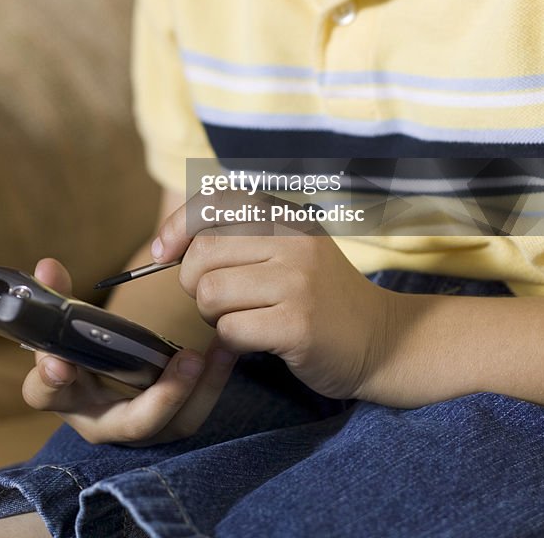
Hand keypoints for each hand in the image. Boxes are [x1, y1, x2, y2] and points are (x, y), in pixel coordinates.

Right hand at [21, 258, 236, 444]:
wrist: (105, 375)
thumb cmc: (82, 345)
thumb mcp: (68, 322)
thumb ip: (58, 294)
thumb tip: (47, 266)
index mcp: (62, 393)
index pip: (45, 394)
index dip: (49, 380)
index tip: (59, 363)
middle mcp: (98, 419)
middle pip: (130, 422)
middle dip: (161, 397)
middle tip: (186, 360)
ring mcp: (137, 425)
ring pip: (171, 424)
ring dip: (195, 390)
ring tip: (210, 356)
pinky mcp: (166, 422)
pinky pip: (192, 412)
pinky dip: (211, 383)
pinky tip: (224, 352)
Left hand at [153, 193, 398, 400]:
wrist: (380, 339)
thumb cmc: (318, 296)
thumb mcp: (289, 247)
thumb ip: (240, 234)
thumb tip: (168, 243)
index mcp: (286, 216)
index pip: (214, 201)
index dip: (177, 226)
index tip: (163, 253)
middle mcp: (293, 240)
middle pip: (202, 253)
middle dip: (194, 284)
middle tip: (217, 300)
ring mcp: (298, 282)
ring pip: (210, 293)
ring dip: (212, 316)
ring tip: (239, 318)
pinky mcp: (298, 325)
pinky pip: (230, 331)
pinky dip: (231, 342)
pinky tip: (256, 340)